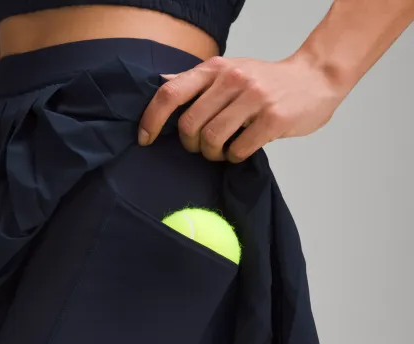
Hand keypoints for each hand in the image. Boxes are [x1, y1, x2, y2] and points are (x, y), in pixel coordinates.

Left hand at [138, 54, 344, 162]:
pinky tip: (241, 151)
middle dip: (191, 145)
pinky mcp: (272, 119)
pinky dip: (234, 158)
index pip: (170, 93)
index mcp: (215, 68)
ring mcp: (253, 98)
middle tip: (203, 147)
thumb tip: (162, 82)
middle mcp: (231, 79)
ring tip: (223, 150)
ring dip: (213, 154)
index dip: (151, 119)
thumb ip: (198, 80)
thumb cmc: (269, 80)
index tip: (146, 139)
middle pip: (189, 125)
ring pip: (212, 139)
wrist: (316, 77)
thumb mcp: (230, 69)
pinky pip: (238, 150)